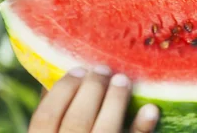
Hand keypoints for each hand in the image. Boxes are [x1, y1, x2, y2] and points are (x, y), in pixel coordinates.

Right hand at [29, 65, 159, 132]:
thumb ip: (52, 120)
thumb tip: (52, 79)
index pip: (45, 117)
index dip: (62, 89)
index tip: (78, 69)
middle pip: (77, 119)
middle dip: (93, 88)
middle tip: (103, 69)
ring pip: (105, 130)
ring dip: (116, 101)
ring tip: (123, 80)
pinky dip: (142, 128)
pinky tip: (151, 108)